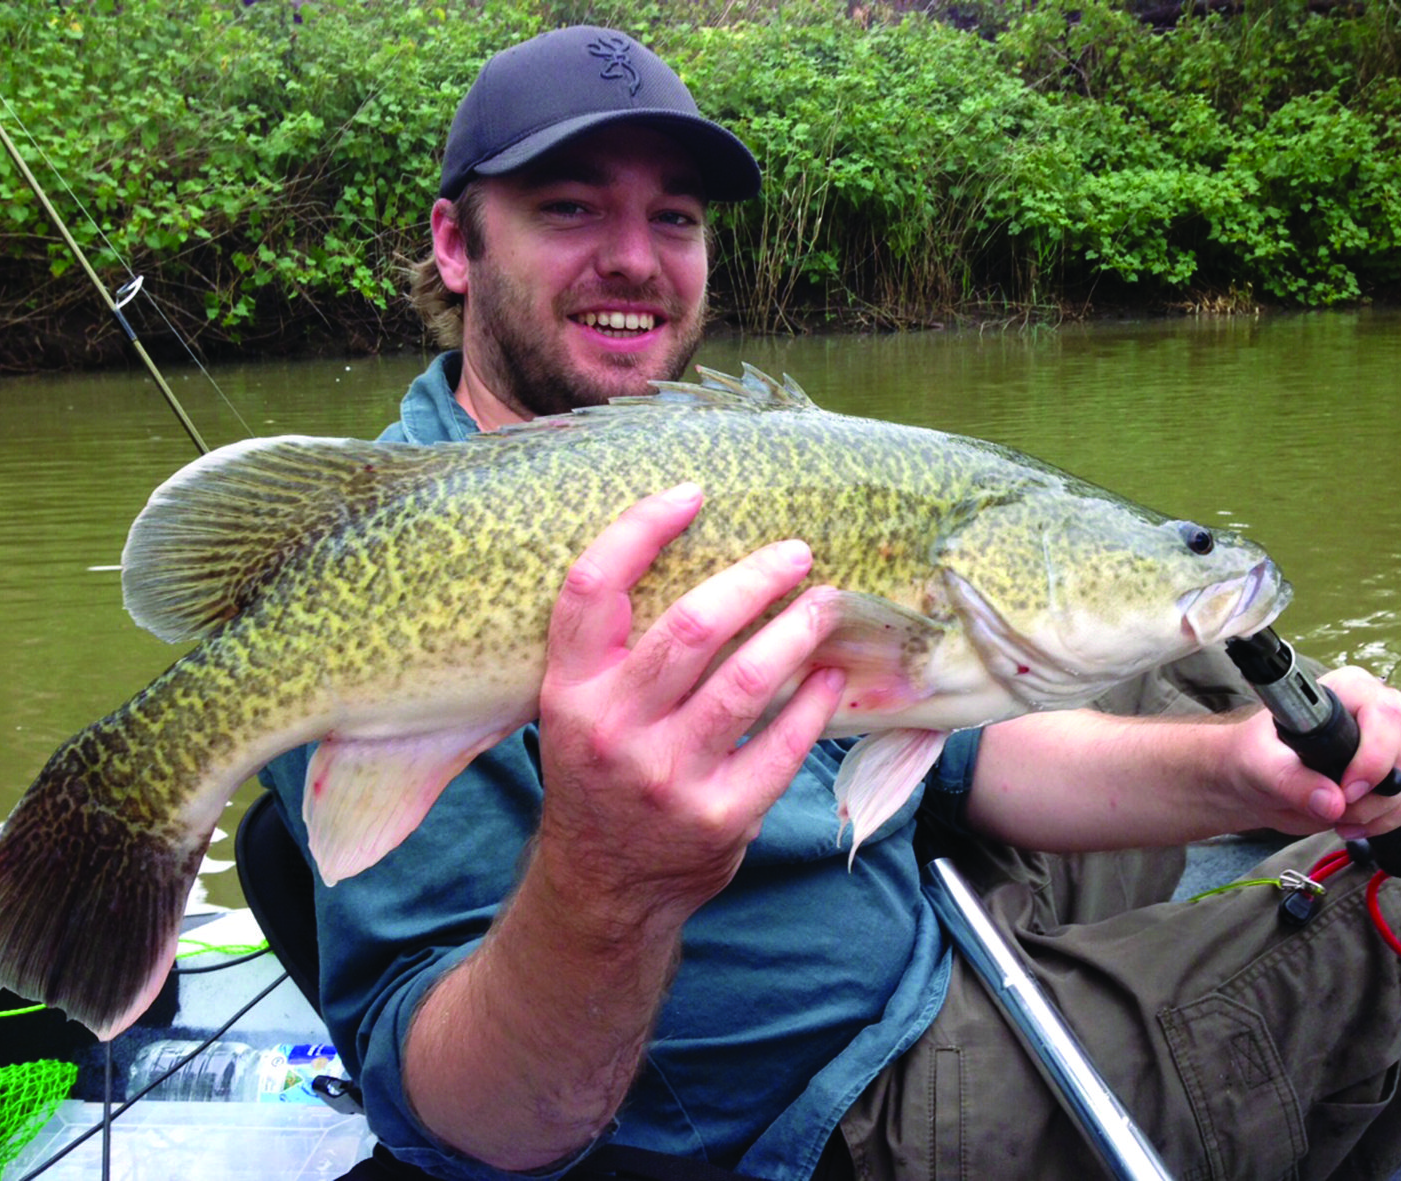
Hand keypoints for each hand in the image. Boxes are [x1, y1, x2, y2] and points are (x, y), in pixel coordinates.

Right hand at [535, 483, 846, 925]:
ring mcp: (666, 778)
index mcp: (570, 692)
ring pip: (747, 681)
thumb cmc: (599, 775)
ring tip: (825, 604)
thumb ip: (615, 648)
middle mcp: (612, 731)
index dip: (640, 530)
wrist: (603, 888)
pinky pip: (782, 744)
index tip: (692, 494)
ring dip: (796, 632)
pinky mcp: (719, 817)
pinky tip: (830, 676)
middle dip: (754, 579)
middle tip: (795, 554)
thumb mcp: (579, 709)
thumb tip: (696, 554)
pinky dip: (814, 703)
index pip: (592, 588)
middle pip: (689, 626)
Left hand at [1228, 666, 1400, 837]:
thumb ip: (1292, 781)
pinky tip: (1387, 820)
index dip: (1373, 762)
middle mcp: (1388, 709)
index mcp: (1350, 690)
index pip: (1387, 716)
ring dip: (1398, 815)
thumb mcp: (1260, 766)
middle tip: (1340, 817)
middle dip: (1381, 803)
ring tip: (1352, 823)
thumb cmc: (1259, 756)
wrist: (1264, 776)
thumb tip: (1333, 803)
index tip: (1344, 795)